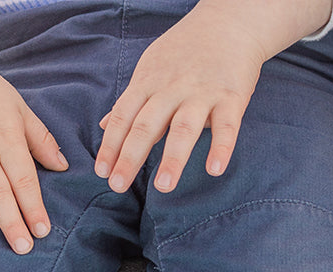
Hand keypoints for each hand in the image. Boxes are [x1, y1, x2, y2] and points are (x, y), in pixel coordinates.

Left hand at [95, 0, 330, 193]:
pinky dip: (221, 147)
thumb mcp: (151, 70)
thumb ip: (131, 101)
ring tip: (163, 187)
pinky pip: (226, 127)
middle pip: (146, 125)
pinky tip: (214, 169)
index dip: (110, 145)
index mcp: (148, 83)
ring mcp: (201, 93)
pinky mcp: (231, 98)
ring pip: (183, 129)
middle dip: (130, 157)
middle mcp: (171, 89)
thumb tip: (104, 125)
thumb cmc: (187, 51)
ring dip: (172, 159)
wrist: (229, 22)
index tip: (101, 172)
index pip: (123, 117)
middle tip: (118, 186)